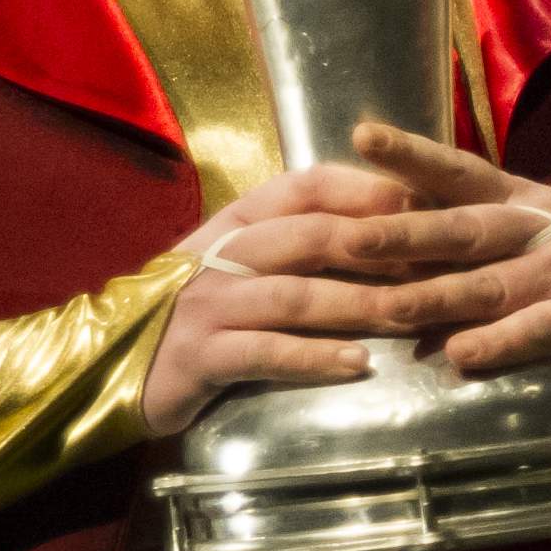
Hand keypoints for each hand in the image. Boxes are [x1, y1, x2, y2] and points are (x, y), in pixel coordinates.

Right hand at [143, 162, 432, 432]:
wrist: (114, 363)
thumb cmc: (203, 311)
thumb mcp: (245, 264)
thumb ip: (300, 243)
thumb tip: (389, 229)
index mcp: (237, 221)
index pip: (303, 186)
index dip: (362, 189)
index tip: (419, 202)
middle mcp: (221, 254)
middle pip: (308, 236)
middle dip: (376, 249)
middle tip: (436, 265)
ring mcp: (207, 305)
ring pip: (293, 296)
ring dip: (357, 305)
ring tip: (409, 317)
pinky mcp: (200, 357)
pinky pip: (264, 352)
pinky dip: (313, 358)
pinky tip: (358, 364)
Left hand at [350, 125, 550, 378]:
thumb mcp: (530, 221)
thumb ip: (466, 225)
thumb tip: (382, 224)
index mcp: (516, 199)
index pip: (456, 170)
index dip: (410, 154)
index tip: (362, 136)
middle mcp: (533, 229)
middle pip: (462, 228)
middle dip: (405, 233)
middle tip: (351, 239)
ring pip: (489, 284)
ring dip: (437, 295)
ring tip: (388, 307)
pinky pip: (537, 330)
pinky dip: (500, 341)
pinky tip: (462, 354)